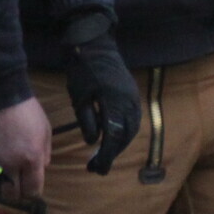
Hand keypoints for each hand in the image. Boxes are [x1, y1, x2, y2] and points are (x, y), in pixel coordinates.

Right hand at [0, 95, 50, 203]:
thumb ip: (45, 153)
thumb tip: (42, 169)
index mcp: (31, 157)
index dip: (33, 192)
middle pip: (13, 195)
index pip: (32, 189)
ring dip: (3, 182)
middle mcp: (11, 164)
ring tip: (6, 170)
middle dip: (18, 192)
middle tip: (19, 183)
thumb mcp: (45, 129)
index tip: (32, 189)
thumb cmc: (27, 111)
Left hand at [64, 34, 141, 174]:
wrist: (95, 44)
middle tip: (97, 167)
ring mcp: (133, 96)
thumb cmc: (83, 70)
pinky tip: (113, 137)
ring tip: (105, 154)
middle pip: (126, 134)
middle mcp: (129, 100)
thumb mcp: (80, 98)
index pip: (114, 136)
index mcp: (115, 102)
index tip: (96, 169)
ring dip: (120, 143)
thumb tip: (93, 142)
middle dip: (113, 153)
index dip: (106, 155)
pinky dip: (124, 131)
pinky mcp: (132, 92)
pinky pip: (133, 117)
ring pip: (132, 127)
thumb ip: (88, 120)